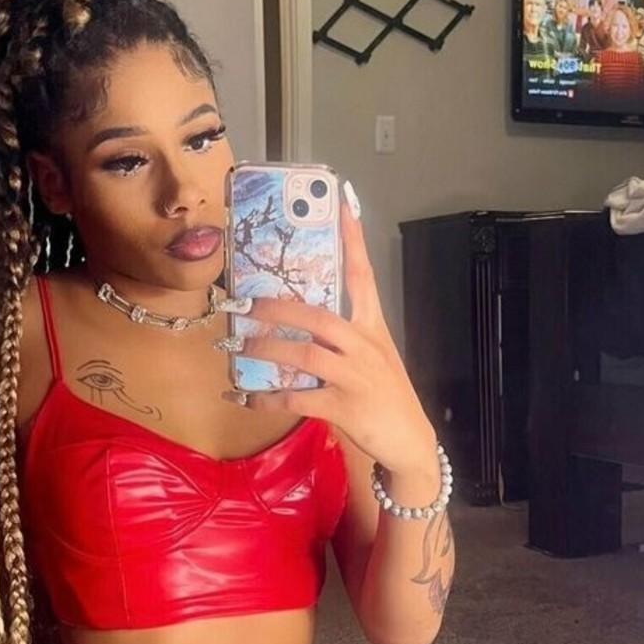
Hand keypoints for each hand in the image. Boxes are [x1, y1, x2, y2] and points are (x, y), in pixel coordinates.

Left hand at [219, 185, 437, 478]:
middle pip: (318, 316)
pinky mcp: (344, 408)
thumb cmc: (386, 395)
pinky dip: (267, 398)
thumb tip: (301, 318)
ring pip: (304, 354)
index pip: (363, 275)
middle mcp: (364, 347)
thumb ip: (343, 336)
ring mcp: (355, 377)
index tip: (341, 203)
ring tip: (235, 347)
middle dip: (276, 308)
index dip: (352, 239)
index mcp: (372, 328)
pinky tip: (244, 397)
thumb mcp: (373, 357)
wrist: (409, 441)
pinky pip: (297, 398)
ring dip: (264, 350)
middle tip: (242, 304)